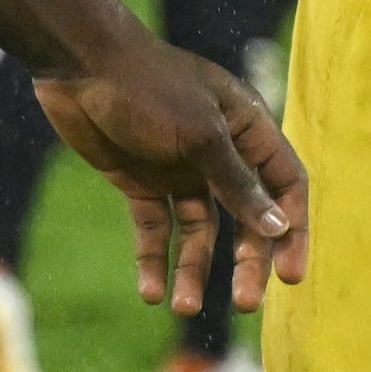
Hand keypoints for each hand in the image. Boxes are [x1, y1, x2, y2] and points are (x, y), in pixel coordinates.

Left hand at [30, 33, 308, 312]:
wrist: (78, 63)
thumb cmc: (148, 86)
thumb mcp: (200, 136)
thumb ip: (237, 184)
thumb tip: (277, 228)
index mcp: (246, 129)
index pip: (284, 185)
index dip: (292, 229)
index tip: (289, 276)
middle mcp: (219, 152)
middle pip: (245, 217)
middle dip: (247, 261)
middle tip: (247, 304)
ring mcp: (179, 169)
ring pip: (200, 232)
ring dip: (195, 270)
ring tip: (183, 308)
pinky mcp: (140, 181)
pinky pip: (156, 229)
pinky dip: (154, 260)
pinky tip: (149, 292)